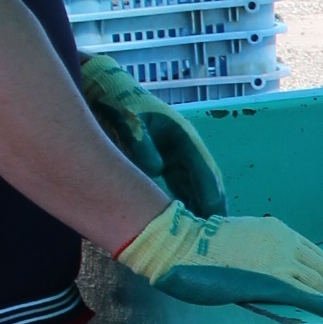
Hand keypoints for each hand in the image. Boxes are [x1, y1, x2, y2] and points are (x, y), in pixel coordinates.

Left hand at [80, 55, 227, 217]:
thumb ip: (143, 146)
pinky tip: (184, 218)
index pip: (205, 173)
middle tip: (216, 235)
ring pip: (195, 186)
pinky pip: (182, 185)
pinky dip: (186, 201)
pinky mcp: (167, 160)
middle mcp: (186, 149)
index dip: (211, 196)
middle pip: (206, 183)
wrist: (106, 88)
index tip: (214, 219)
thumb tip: (156, 170)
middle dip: (211, 207)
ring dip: (200, 207)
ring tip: (203, 233)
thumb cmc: (121, 104)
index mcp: (184, 139)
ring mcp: (178, 154)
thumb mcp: (132, 123)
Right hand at [118, 201, 322, 323]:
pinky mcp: (272, 280)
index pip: (317, 255)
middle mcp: (286, 242)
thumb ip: (257, 253)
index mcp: (277, 231)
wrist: (178, 244)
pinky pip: (310, 295)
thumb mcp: (236, 241)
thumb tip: (262, 270)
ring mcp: (280, 260)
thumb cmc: (197, 246)